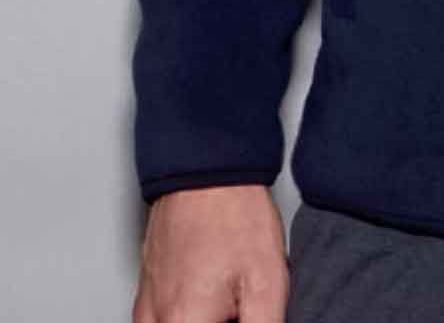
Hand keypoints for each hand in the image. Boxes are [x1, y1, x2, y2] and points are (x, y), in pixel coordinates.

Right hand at [131, 183, 288, 322]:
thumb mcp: (267, 282)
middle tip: (237, 305)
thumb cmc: (233, 214)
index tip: (243, 315)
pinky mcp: (145, 292)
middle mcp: (155, 320)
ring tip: (226, 300)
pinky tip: (210, 297)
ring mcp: (146, 306)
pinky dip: (185, 317)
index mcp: (185, 322)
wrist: (207, 166)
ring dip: (202, 320)